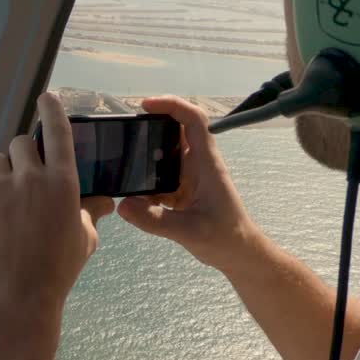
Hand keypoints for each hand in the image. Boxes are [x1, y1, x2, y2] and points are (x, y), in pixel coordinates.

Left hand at [0, 92, 114, 327]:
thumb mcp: (83, 240)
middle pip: (20, 143)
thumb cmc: (56, 272)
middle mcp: (31, 177)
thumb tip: (105, 200)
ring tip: (3, 207)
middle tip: (21, 183)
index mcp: (63, 184)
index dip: (51, 111)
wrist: (16, 300)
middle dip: (21, 158)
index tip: (45, 97)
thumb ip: (91, 212)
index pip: (58, 133)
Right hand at [117, 96, 264, 273]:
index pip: (194, 120)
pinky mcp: (182, 189)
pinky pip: (160, 173)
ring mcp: (190, 176)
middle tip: (123, 130)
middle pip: (175, 130)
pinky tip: (130, 187)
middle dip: (151, 125)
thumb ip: (155, 220)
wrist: (239, 254)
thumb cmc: (225, 238)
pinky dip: (145, 176)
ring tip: (120, 156)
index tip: (145, 105)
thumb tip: (122, 205)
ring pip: (166, 151)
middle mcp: (198, 163)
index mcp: (206, 163)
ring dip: (146, 151)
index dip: (172, 105)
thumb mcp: (190, 231)